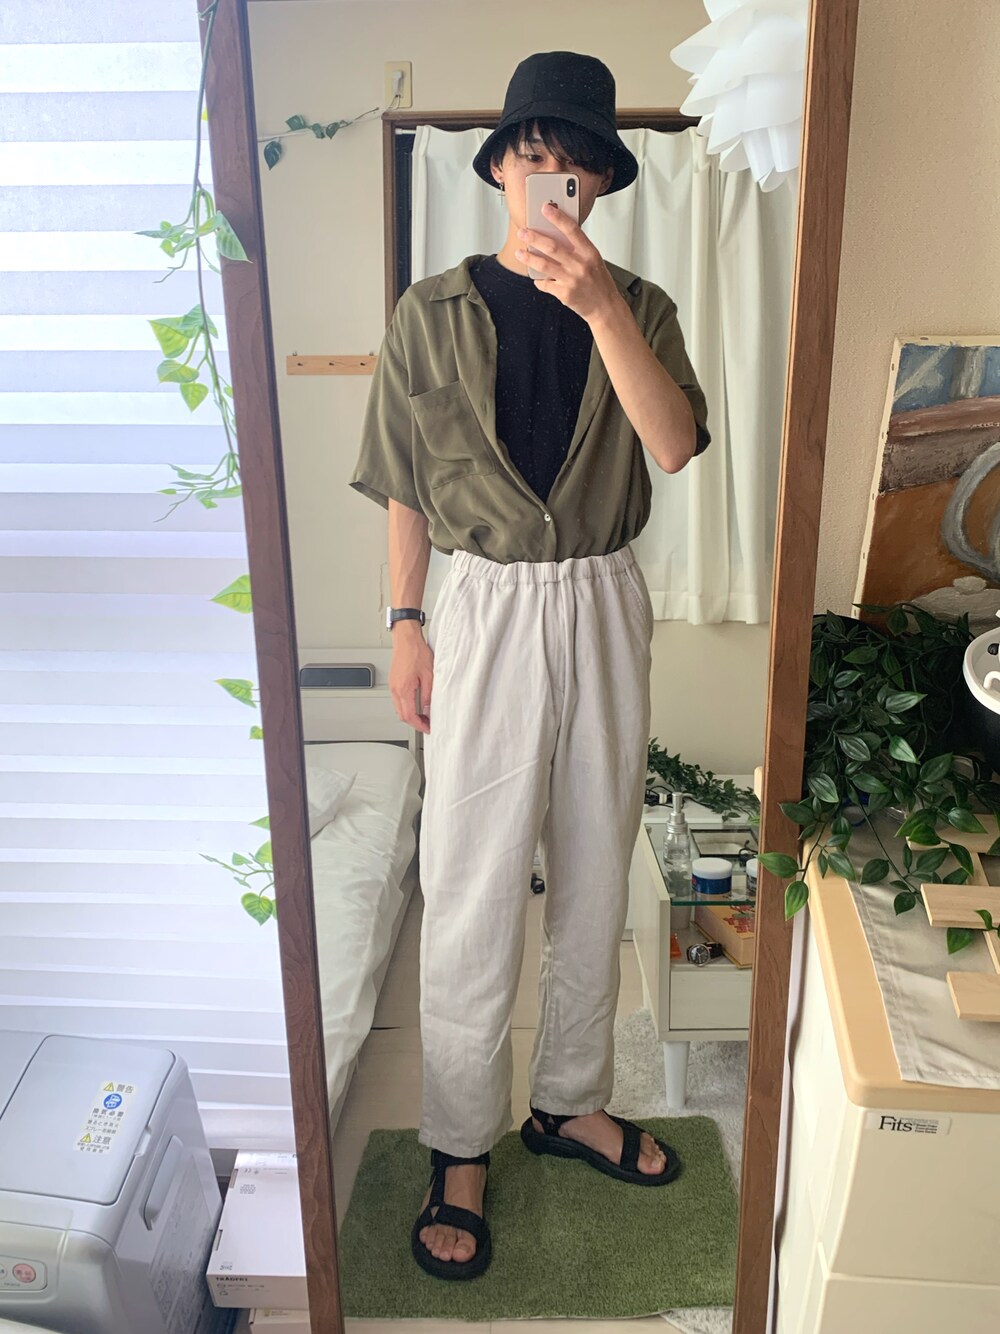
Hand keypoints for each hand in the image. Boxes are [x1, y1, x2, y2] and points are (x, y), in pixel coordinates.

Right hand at [389, 623, 432, 733]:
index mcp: (403, 689)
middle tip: (427, 725)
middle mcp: (395, 689)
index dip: (419, 725)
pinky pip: (398, 700)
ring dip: (410, 716)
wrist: (406, 639)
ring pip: (399, 709)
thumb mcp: (429, 676)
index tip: (428, 728)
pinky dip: (406, 707)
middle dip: (414, 723)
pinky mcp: (394, 682)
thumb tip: (428, 710)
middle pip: (402, 715)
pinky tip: (416, 705)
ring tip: (423, 717)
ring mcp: (393, 686)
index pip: (409, 716)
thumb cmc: (417, 652)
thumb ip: (427, 695)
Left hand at [515, 202, 622, 323]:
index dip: (557, 217)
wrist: (605, 307)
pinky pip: (544, 284)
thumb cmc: (599, 282)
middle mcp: (580, 265)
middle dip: (534, 238)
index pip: (572, 230)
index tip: (545, 208)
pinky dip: (538, 280)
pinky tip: (537, 277)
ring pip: (544, 265)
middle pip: (552, 247)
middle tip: (523, 232)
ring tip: (519, 253)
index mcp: (589, 252)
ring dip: (528, 258)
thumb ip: (577, 248)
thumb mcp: (594, 260)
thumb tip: (555, 235)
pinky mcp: (564, 294)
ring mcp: (571, 280)